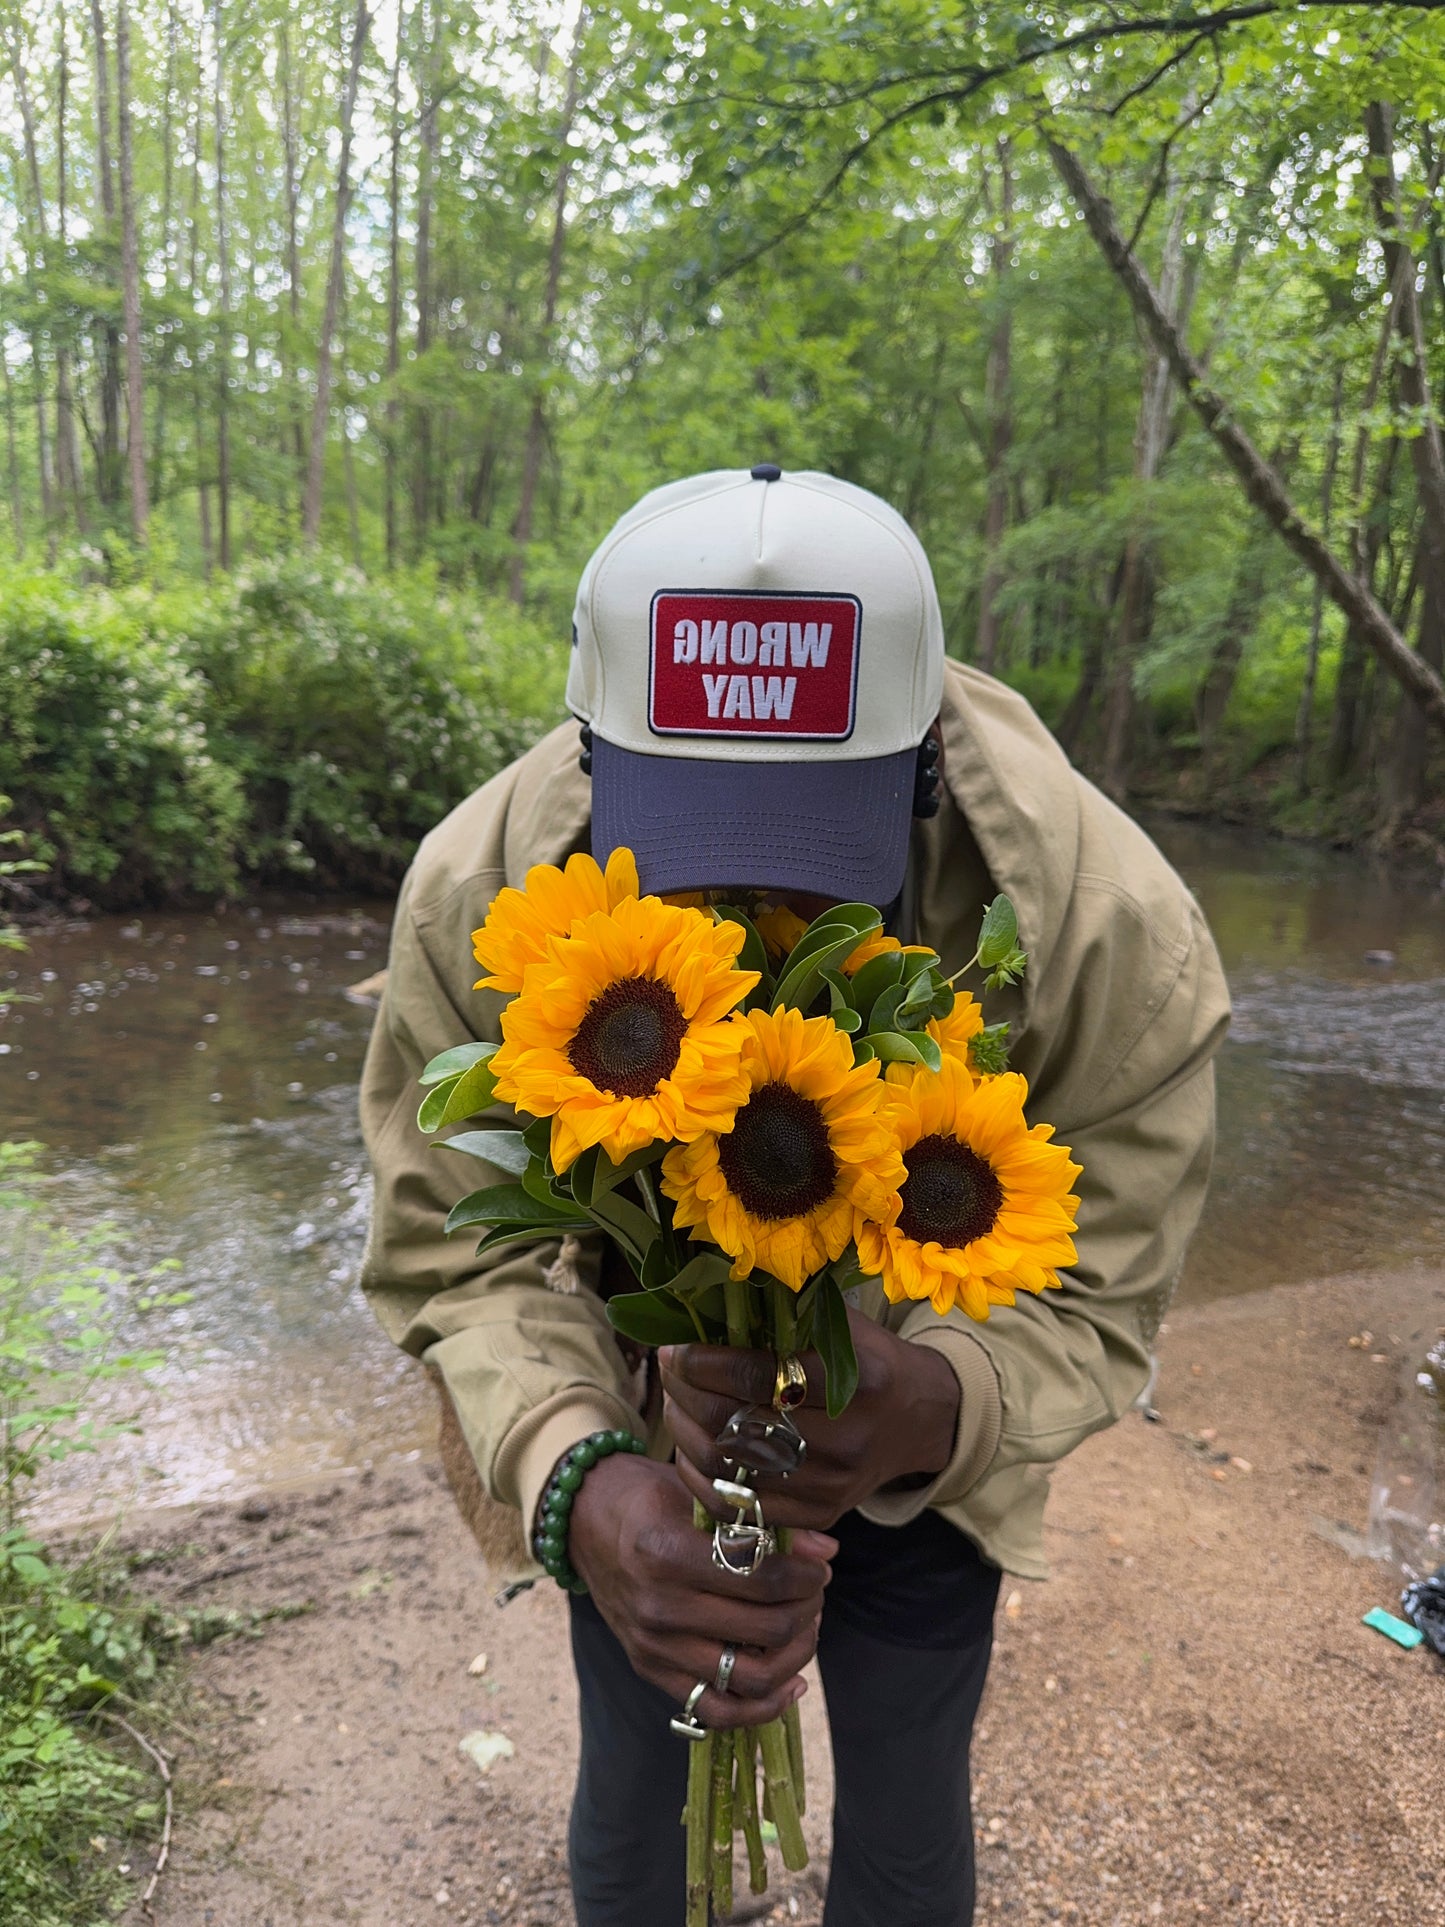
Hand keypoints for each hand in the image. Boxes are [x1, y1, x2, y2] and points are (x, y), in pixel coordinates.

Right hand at [567, 1451, 836, 1728]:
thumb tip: (826, 1551)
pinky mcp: (650, 1671)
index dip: (806, 1575)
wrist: (585, 1521)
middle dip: (807, 1609)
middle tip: (816, 1589)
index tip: (820, 1565)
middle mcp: (659, 1608)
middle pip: (765, 1630)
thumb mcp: (701, 1493)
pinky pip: (715, 1711)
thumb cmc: (649, 1497)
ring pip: (750, 1678)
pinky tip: (791, 1683)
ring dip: (794, 1655)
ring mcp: (653, 1647)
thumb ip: (762, 1521)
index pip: (763, 1579)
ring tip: (805, 1626)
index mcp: (668, 1554)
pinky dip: (762, 1707)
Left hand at [659, 1312, 959, 1532]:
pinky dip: (701, 1479)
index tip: (677, 1346)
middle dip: (686, 1394)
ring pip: (730, 1470)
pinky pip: (739, 1509)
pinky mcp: (819, 1516)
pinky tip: (690, 1446)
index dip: (704, 1363)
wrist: (918, 1418)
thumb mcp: (842, 1324)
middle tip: (669, 1367)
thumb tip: (705, 1300)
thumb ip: (785, 1315)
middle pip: (737, 1425)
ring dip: (684, 1433)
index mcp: (859, 1381)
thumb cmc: (870, 1358)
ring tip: (674, 1401)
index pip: (760, 1376)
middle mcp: (848, 1441)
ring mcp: (833, 1486)